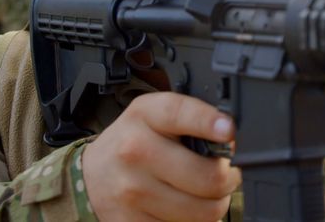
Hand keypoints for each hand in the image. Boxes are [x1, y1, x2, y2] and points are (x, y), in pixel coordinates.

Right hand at [83, 92, 240, 221]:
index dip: (208, 122)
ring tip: (206, 192)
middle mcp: (135, 151)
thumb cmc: (133, 142)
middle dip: (228, 178)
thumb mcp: (154, 116)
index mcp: (144, 115)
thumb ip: (190, 119)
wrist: (92, 176)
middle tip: (226, 173)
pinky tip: (184, 206)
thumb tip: (231, 139)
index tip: (229, 131)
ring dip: (215, 204)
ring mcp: (132, 191)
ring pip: (204, 211)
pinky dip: (193, 221)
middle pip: (207, 177)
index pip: (179, 113)